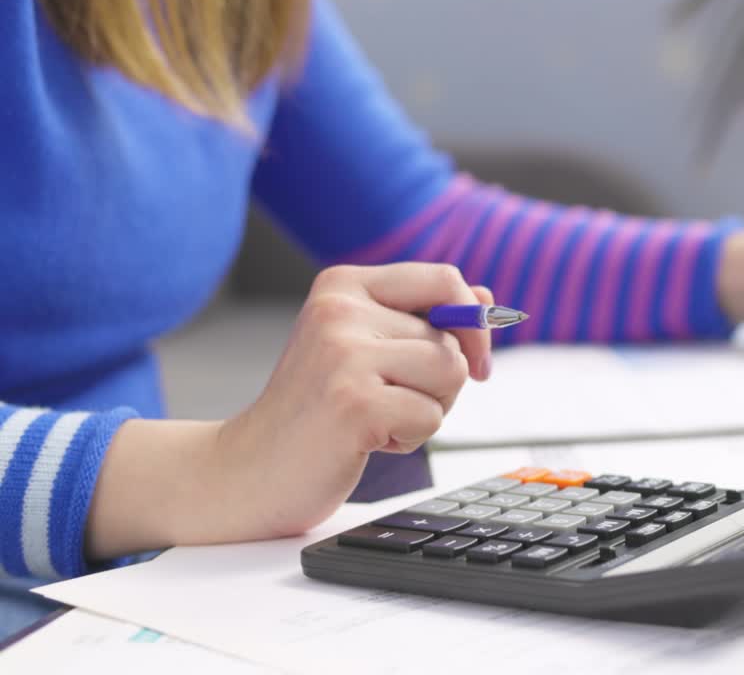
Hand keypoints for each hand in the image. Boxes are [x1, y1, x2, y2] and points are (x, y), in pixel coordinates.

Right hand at [86, 263, 493, 559]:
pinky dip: (411, 437)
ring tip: (377, 418)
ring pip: (449, 373)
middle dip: (443, 383)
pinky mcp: (354, 402)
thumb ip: (424, 322)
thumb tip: (487, 300)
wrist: (250, 470)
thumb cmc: (317, 412)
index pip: (444, 279)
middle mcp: (340, 310)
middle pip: (452, 338)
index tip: (475, 361)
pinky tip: (367, 439)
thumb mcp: (367, 350)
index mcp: (343, 286)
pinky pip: (431, 415)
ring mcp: (343, 354)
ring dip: (428, 409)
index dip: (475, 322)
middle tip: (390, 403)